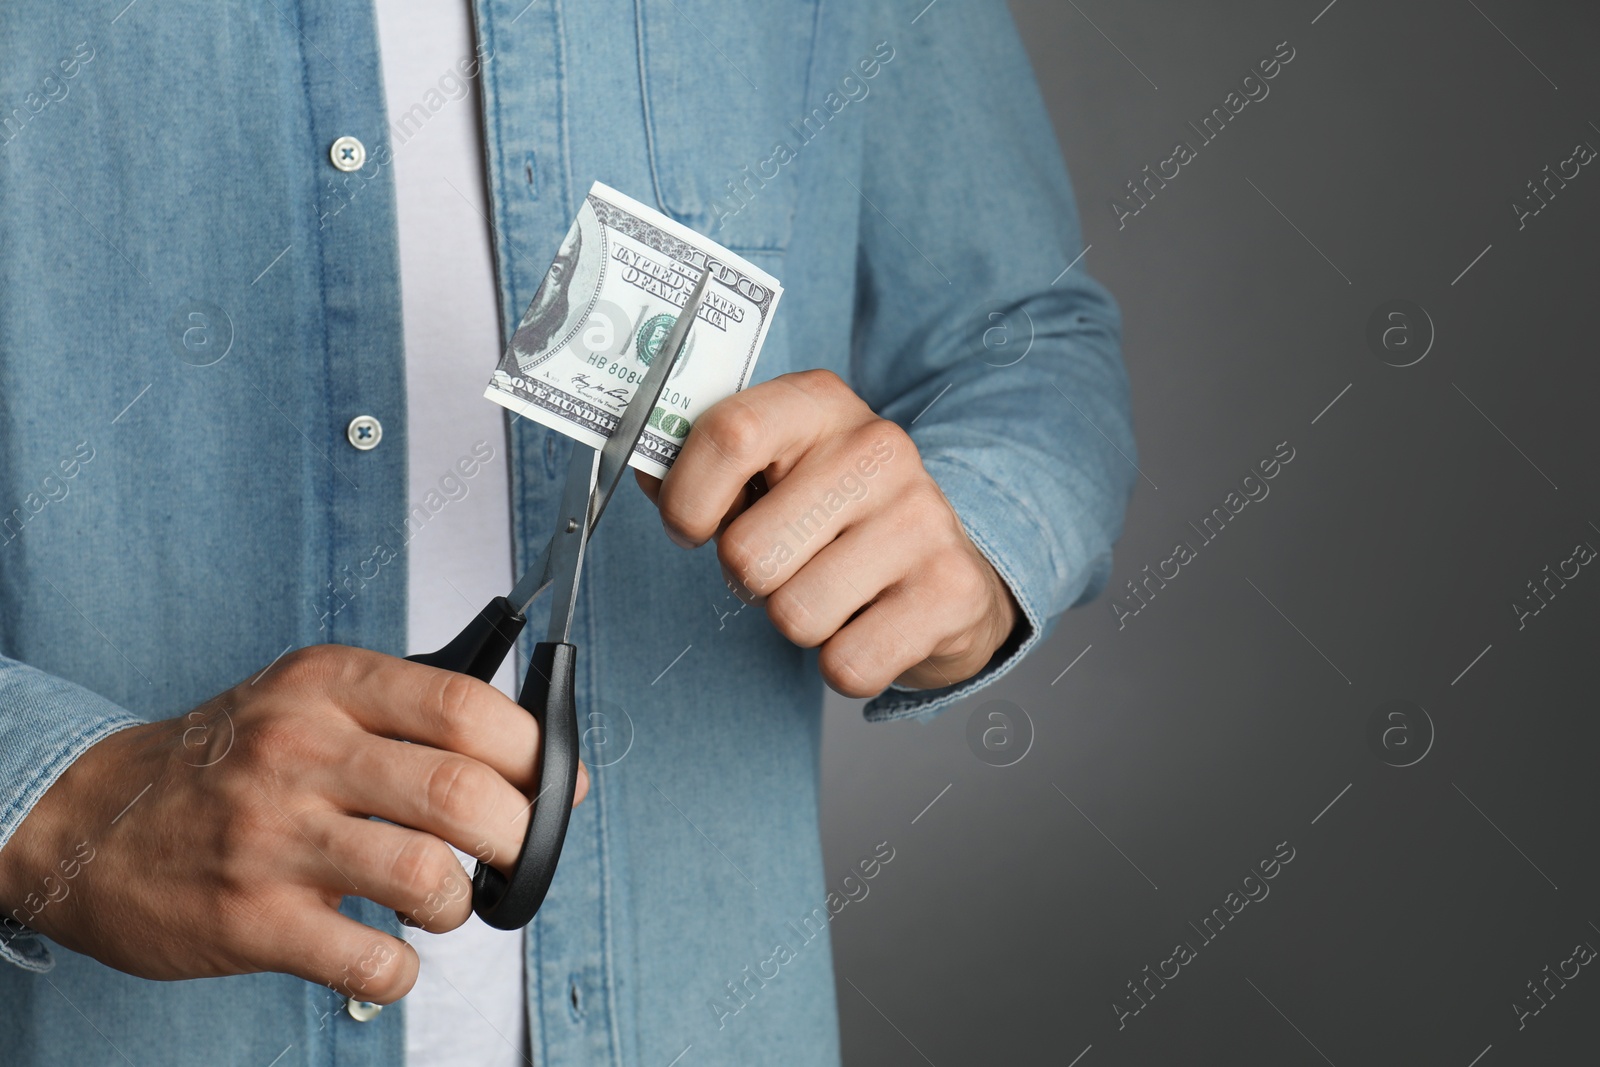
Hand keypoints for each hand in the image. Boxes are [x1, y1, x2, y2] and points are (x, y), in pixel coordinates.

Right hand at [0, 646, 586, 1002]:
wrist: (92, 819)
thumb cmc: (228, 760)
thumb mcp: (312, 699)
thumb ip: (417, 717)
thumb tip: (543, 763)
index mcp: (328, 687)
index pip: (467, 708)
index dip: (533, 752)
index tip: (555, 781)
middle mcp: (301, 751)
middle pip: (462, 795)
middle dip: (519, 835)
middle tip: (516, 851)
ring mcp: (273, 837)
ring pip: (428, 877)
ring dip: (461, 902)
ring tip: (443, 898)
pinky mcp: (251, 919)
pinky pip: (371, 961)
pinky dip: (403, 969)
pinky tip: (387, 951)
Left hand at [641, 369, 1018, 696]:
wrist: (947, 568)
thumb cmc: (834, 518)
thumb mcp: (772, 469)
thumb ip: (702, 465)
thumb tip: (645, 470)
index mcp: (821, 404)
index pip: (731, 434)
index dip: (686, 498)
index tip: (688, 527)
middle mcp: (880, 449)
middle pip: (749, 552)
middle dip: (748, 578)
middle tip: (784, 562)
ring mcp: (922, 519)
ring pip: (794, 615)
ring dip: (796, 622)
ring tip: (831, 589)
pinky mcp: (950, 592)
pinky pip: (846, 665)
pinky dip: (843, 663)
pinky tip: (867, 623)